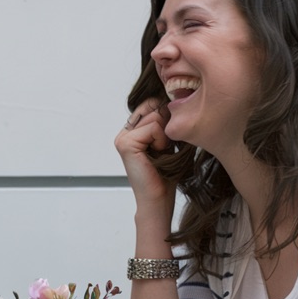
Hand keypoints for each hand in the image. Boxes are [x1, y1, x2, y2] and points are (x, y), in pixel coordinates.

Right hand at [115, 97, 176, 222]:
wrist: (158, 199)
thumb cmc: (166, 175)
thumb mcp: (168, 141)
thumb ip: (165, 120)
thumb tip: (174, 99)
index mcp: (132, 131)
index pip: (152, 103)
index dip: (166, 116)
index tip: (168, 139)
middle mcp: (124, 132)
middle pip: (154, 106)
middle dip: (166, 126)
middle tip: (164, 149)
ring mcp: (123, 137)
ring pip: (155, 116)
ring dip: (165, 136)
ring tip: (160, 154)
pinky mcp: (126, 143)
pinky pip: (154, 127)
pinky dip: (161, 141)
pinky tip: (157, 156)